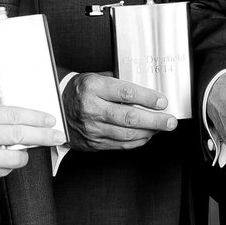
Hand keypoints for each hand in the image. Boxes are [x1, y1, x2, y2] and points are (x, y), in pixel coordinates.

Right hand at [0, 104, 62, 189]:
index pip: (13, 115)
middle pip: (19, 136)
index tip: (49, 120)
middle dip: (43, 137)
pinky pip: (0, 173)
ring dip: (23, 157)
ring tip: (23, 153)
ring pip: (13, 160)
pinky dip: (5, 168)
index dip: (36, 118)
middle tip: (56, 136)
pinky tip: (0, 162)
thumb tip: (19, 123)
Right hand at [63, 72, 177, 150]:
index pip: (126, 93)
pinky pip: (120, 145)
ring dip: (149, 132)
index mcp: (93, 88)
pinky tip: (146, 135)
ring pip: (127, 134)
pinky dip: (137, 141)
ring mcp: (91, 128)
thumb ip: (120, 86)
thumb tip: (149, 95)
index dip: (148, 98)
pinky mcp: (92, 143)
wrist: (55, 107)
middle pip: (130, 117)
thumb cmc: (80, 90)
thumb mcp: (97, 78)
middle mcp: (91, 109)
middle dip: (155, 120)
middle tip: (170, 121)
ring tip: (161, 127)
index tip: (162, 101)